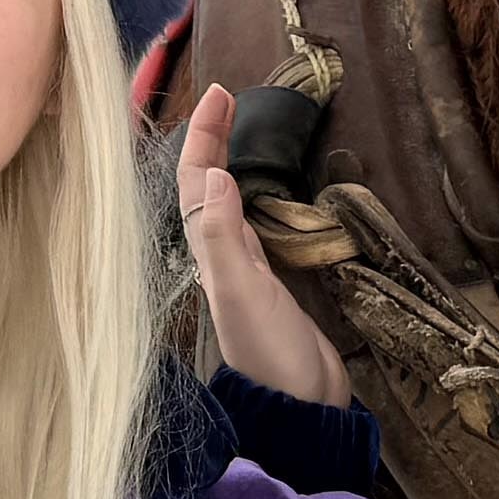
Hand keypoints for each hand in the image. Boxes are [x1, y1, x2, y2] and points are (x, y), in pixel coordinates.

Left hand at [176, 83, 348, 408]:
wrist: (300, 406)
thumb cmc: (270, 352)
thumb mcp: (243, 292)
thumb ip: (225, 238)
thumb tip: (218, 174)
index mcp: (209, 253)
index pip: (197, 182)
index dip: (204, 136)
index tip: (223, 93)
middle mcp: (219, 256)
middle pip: (207, 185)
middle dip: (213, 140)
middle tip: (231, 98)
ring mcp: (244, 270)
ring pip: (227, 203)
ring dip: (229, 163)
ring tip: (242, 130)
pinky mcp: (271, 283)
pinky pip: (252, 226)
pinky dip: (254, 196)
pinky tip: (265, 192)